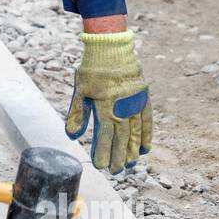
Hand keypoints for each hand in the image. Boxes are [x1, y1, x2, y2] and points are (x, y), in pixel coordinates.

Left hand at [66, 29, 150, 172]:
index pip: (104, 134)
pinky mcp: (143, 97)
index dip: (103, 151)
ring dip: (132, 149)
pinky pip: (146, 119)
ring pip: (135, 131)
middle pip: (121, 137)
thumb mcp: (80, 90)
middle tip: (116, 171)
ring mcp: (134, 102)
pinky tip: (145, 148)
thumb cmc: (92, 69)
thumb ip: (77, 114)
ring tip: (130, 164)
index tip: (100, 166)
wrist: (112, 48)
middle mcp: (122, 106)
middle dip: (118, 156)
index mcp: (104, 105)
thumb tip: (72, 136)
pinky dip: (147, 134)